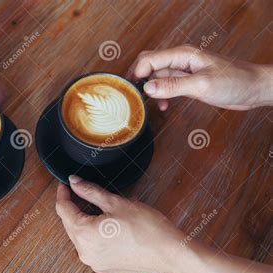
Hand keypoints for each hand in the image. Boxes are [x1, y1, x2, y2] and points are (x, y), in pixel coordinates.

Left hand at [55, 175, 184, 272]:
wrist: (171, 255)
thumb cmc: (147, 229)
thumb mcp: (116, 203)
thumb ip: (90, 192)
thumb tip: (74, 182)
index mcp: (84, 234)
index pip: (63, 210)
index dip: (63, 195)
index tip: (65, 185)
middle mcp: (85, 252)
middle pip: (70, 225)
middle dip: (74, 208)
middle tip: (81, 193)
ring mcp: (95, 263)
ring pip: (81, 238)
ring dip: (84, 223)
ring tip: (98, 210)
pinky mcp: (105, 269)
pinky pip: (93, 249)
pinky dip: (95, 237)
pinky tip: (108, 229)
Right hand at [128, 44, 272, 110]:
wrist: (253, 88)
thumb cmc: (234, 82)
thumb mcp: (200, 85)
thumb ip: (173, 86)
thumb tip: (148, 88)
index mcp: (182, 55)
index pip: (148, 59)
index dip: (137, 74)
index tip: (132, 91)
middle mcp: (180, 60)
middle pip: (149, 65)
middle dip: (139, 80)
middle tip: (133, 97)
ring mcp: (183, 70)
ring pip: (156, 77)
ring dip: (151, 90)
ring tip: (150, 105)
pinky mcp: (187, 81)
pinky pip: (166, 85)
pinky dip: (161, 95)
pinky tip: (163, 105)